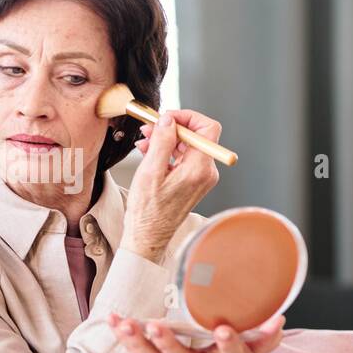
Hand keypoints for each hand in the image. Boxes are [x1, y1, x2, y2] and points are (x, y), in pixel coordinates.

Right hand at [122, 109, 222, 261]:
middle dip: (172, 128)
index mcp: (200, 169)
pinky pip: (184, 158)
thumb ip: (162, 142)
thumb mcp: (151, 171)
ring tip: (144, 142)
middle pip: (196, 136)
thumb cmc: (148, 210)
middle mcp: (206, 173)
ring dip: (166, 140)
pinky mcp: (194, 182)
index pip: (208, 129)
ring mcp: (201, 178)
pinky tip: (150, 153)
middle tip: (149, 128)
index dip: (188, 117)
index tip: (167, 118)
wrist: (149, 235)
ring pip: (188, 146)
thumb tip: (168, 120)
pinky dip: (167, 152)